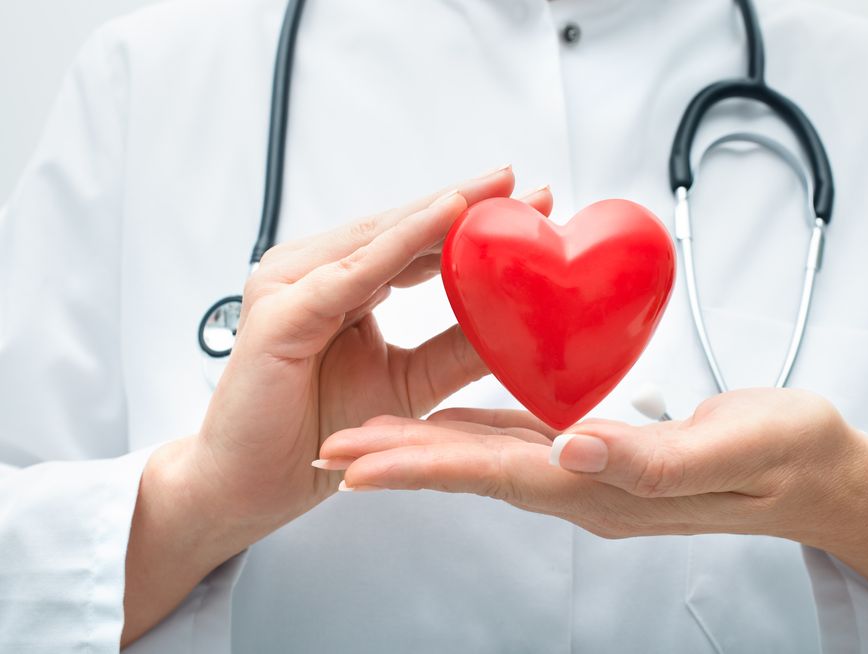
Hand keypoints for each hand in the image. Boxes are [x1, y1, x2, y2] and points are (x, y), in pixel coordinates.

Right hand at [122, 167, 553, 644]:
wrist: (253, 485)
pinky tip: (449, 214)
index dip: (472, 224)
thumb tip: (523, 326)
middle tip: (528, 187)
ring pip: (383, 238)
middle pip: (403, 229)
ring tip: (500, 191)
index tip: (532, 208)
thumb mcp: (410, 383)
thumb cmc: (319, 429)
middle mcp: (317, 272)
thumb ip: (456, 349)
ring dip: (445, 210)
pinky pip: (356, 270)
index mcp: (344, 282)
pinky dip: (404, 241)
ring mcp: (294, 284)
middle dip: (468, 204)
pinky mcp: (283, 309)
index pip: (416, 244)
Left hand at [317, 388, 867, 631]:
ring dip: (423, 447)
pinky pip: (520, 440)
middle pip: (470, 470)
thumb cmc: (785, 456)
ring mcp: (588, 473)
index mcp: (603, 485)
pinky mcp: (599, 453)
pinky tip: (448, 419)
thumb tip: (571, 449)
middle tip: (332, 448)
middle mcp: (583, 485)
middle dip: (398, 458)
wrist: (818, 474)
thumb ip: (650, 459)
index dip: (419, 466)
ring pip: (486, 457)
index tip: (356, 461)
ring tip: (366, 436)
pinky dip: (473, 430)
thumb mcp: (732, 448)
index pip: (492, 473)